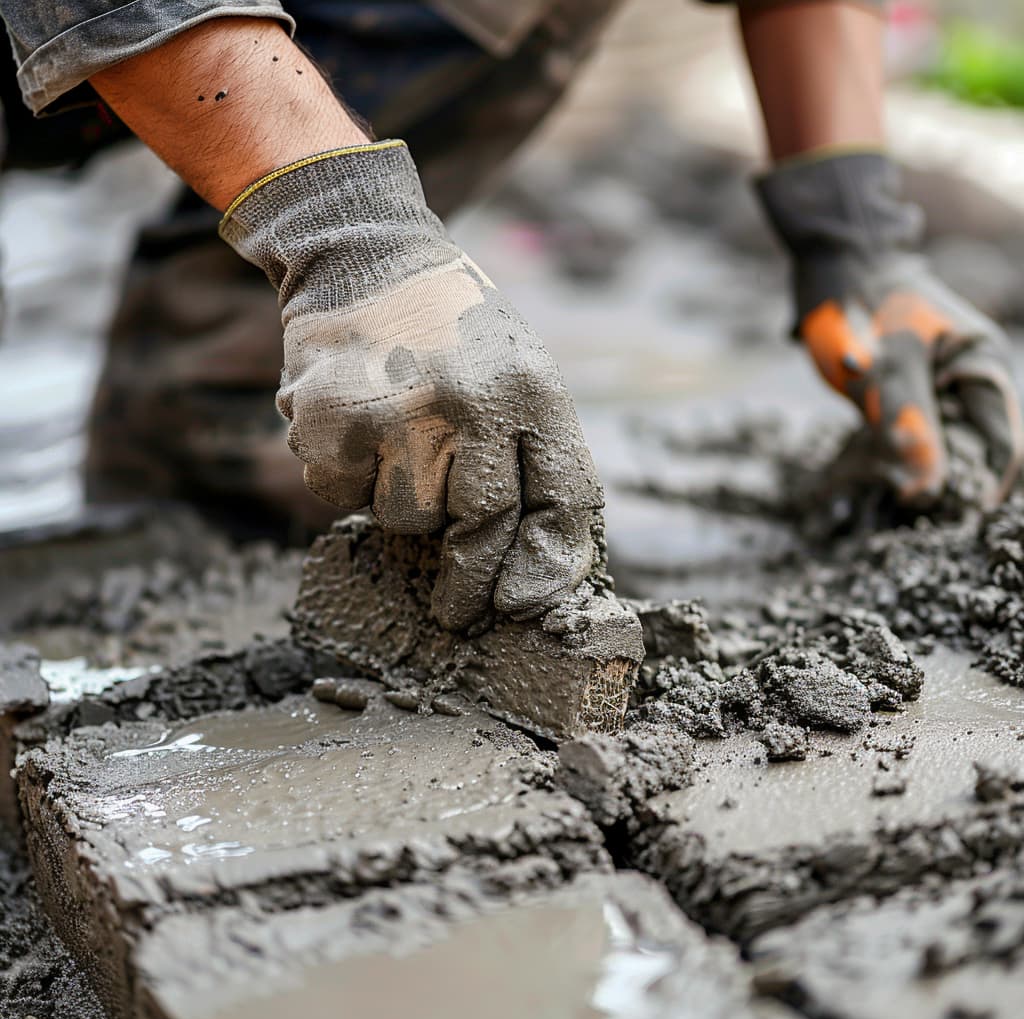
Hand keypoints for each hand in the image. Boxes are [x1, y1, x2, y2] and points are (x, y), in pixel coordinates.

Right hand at [221, 141, 602, 630]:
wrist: (364, 254)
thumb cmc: (451, 333)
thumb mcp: (517, 371)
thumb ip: (534, 452)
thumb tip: (538, 564)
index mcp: (532, 387)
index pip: (559, 499)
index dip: (546, 566)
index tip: (526, 605)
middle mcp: (472, 398)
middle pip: (482, 526)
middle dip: (472, 583)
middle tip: (459, 615)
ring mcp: (399, 409)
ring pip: (407, 519)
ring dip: (402, 501)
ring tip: (398, 438)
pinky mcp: (332, 420)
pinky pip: (342, 499)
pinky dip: (347, 482)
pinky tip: (356, 429)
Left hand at [758, 151, 1022, 507]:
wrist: (835, 265)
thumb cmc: (868, 309)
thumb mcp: (890, 372)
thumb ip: (914, 430)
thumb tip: (926, 491)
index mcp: (984, 365)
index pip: (1003, 443)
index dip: (984, 484)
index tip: (954, 514)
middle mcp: (970, 375)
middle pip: (971, 446)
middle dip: (944, 475)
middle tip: (908, 496)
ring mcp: (938, 380)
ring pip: (938, 441)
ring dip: (915, 463)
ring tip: (889, 480)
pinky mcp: (907, 386)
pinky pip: (909, 429)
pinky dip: (895, 447)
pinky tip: (875, 458)